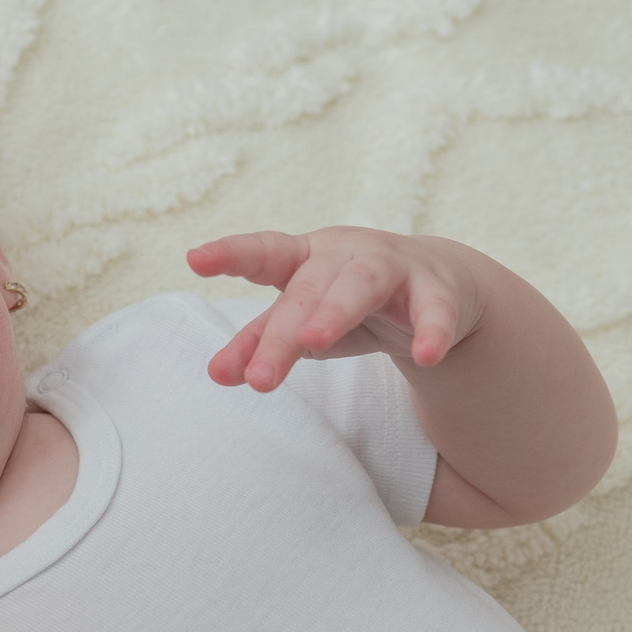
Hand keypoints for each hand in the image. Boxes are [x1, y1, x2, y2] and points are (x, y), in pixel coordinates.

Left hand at [188, 228, 488, 391]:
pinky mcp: (437, 289)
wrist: (434, 289)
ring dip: (336, 311)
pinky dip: (432, 330)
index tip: (194, 259)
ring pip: (361, 285)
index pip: (263, 253)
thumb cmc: (347, 303)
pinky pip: (434, 309)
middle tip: (257, 378)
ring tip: (313, 343)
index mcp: (303, 258)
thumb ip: (260, 342)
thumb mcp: (302, 321)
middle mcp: (344, 254)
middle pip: (306, 291)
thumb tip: (217, 374)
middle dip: (280, 333)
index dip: (231, 253)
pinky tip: (428, 356)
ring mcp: (392, 267)